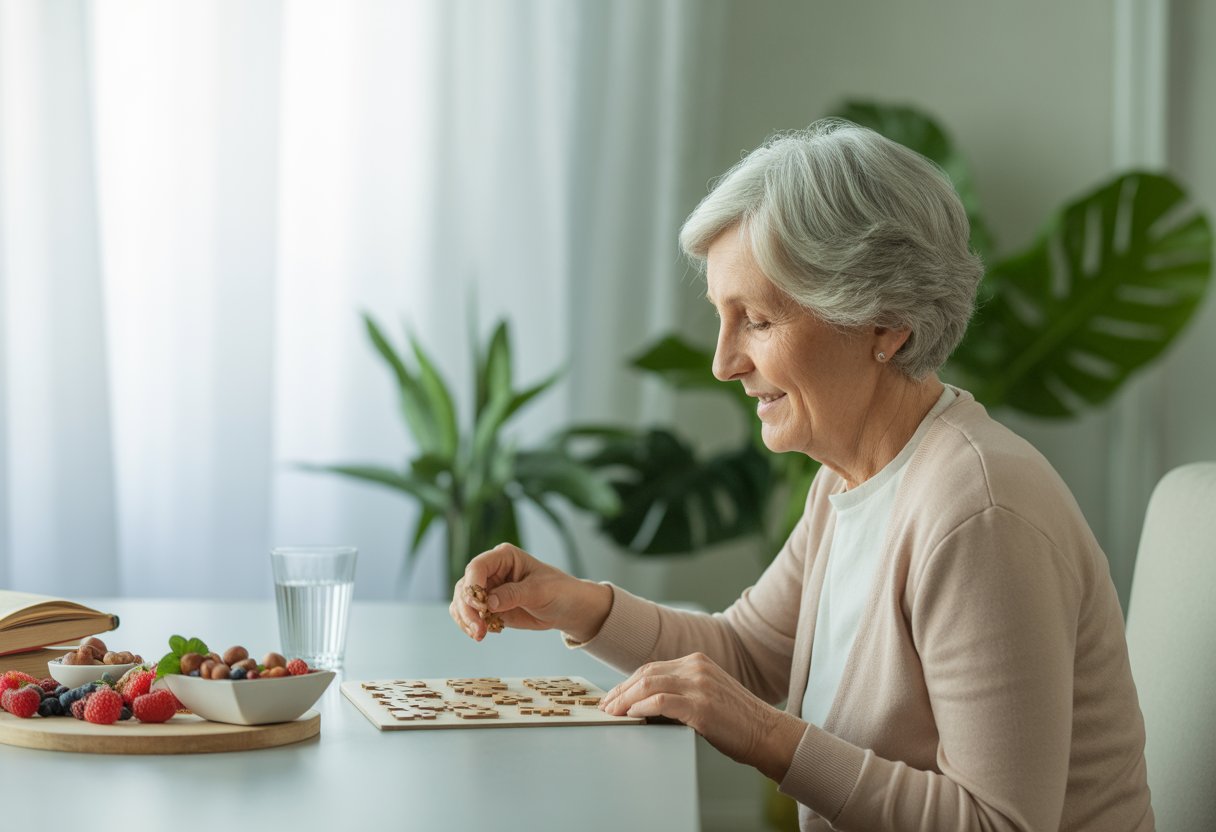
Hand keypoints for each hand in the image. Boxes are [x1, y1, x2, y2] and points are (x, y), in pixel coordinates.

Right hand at [448, 542, 611, 642]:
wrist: (567, 608)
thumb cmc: (559, 591)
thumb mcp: (540, 591)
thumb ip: (514, 594)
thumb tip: (489, 602)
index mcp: (504, 557)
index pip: (478, 567)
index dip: (473, 586)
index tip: (479, 606)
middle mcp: (491, 571)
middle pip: (465, 586)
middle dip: (467, 609)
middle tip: (479, 630)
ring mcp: (487, 589)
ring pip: (462, 601)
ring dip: (466, 619)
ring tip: (480, 635)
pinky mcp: (487, 607)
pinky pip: (468, 615)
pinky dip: (469, 625)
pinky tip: (482, 634)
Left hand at [599, 652, 804, 780]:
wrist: (768, 733)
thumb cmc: (737, 721)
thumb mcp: (708, 693)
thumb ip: (682, 689)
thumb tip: (645, 701)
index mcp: (698, 661)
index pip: (651, 667)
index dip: (628, 683)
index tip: (614, 697)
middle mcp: (697, 667)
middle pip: (646, 674)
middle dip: (621, 691)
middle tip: (606, 706)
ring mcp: (700, 685)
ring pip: (649, 685)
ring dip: (625, 700)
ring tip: (613, 713)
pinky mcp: (701, 706)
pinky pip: (661, 702)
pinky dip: (642, 708)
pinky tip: (632, 716)